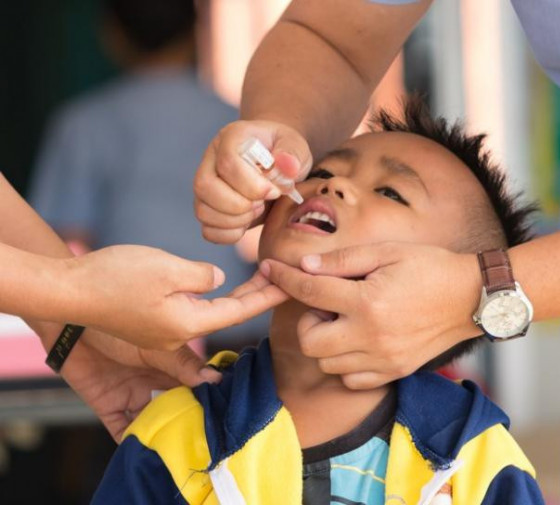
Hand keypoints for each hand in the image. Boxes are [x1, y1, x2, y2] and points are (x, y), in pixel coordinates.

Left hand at [61, 328, 218, 440]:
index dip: (209, 401)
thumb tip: (217, 379)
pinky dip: (131, 442)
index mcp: (174, 366)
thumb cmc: (118, 322)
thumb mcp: (157, 345)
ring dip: (161, 435)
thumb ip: (184, 364)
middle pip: (177, 408)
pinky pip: (122, 430)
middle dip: (187, 423)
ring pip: (153, 422)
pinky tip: (143, 450)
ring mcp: (133, 395)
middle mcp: (157, 382)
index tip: (221, 416)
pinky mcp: (109, 406)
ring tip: (174, 448)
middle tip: (200, 438)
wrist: (71, 322)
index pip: (198, 387)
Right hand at [66, 245, 288, 349]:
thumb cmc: (114, 277)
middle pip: (229, 315)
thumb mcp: (165, 268)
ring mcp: (163, 333)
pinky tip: (220, 289)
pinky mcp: (150, 324)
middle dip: (257, 296)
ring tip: (261, 280)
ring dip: (237, 298)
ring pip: (212, 314)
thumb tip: (219, 279)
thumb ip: (200, 275)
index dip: (267, 296)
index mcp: (188, 323)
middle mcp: (179, 335)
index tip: (289, 283)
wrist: (68, 289)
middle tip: (282, 277)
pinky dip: (212, 300)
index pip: (240, 311)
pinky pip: (191, 313)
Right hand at [194, 120, 313, 243]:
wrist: (278, 166)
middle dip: (238, 204)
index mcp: (231, 138)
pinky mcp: (208, 207)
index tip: (274, 191)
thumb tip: (288, 165)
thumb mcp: (296, 146)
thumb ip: (293, 153)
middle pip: (204, 186)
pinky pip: (208, 230)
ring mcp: (206, 185)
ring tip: (257, 210)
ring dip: (235, 220)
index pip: (227, 162)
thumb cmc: (285, 153)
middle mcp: (211, 160)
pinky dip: (230, 234)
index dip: (251, 184)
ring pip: (203, 210)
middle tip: (262, 203)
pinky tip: (247, 223)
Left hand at [261, 242, 482, 388]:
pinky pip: (351, 379)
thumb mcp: (387, 252)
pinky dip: (346, 363)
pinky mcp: (394, 372)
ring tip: (346, 320)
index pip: (310, 291)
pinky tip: (358, 341)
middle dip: (308, 320)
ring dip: (326, 342)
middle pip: (310, 341)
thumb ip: (344, 260)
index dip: (285, 278)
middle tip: (327, 303)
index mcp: (368, 300)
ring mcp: (382, 358)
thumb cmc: (430, 268)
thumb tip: (304, 267)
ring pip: (327, 363)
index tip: (270, 270)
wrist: (471, 298)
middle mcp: (371, 335)